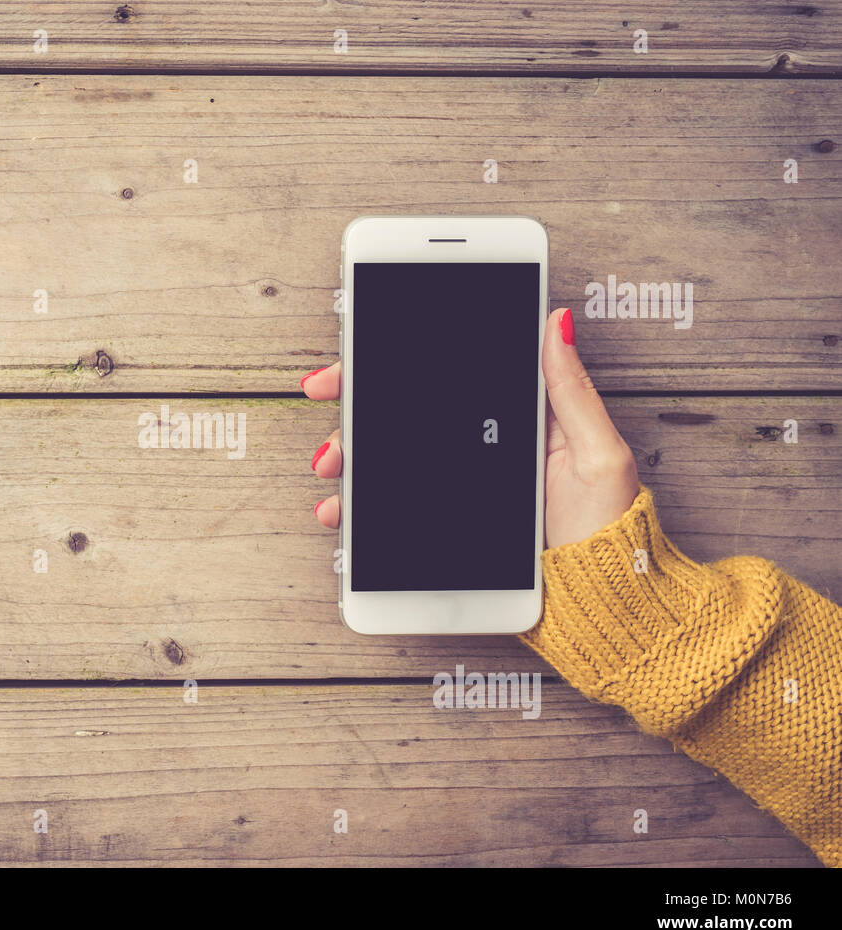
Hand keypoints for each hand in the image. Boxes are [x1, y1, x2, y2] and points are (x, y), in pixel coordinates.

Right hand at [303, 307, 640, 549]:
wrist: (600, 598)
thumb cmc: (608, 527)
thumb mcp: (599, 453)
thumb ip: (571, 392)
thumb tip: (556, 323)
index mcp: (513, 417)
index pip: (445, 377)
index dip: (397, 361)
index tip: (356, 359)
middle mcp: (479, 446)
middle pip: (404, 414)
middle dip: (357, 408)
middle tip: (330, 404)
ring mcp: (458, 484)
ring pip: (389, 460)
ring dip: (349, 459)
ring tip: (333, 469)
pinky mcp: (446, 523)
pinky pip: (395, 510)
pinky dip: (360, 510)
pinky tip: (343, 513)